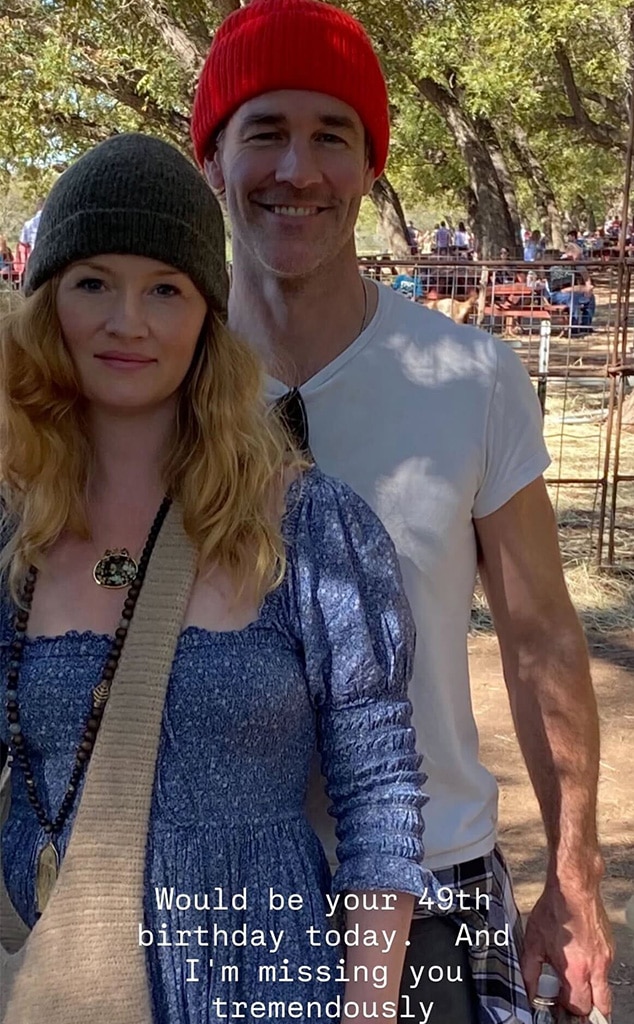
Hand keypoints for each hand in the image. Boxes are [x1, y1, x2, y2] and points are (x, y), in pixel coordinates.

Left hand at [521, 882, 613, 1015]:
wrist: (573, 888)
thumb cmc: (554, 911)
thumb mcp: (533, 942)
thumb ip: (530, 972)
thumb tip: (528, 990)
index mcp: (576, 971)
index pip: (578, 1007)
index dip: (566, 1007)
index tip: (557, 1000)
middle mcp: (595, 968)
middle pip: (601, 1008)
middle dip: (587, 1010)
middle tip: (573, 1002)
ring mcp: (606, 958)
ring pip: (605, 989)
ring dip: (592, 992)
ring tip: (574, 979)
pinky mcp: (610, 948)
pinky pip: (606, 970)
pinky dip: (596, 973)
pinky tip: (580, 960)